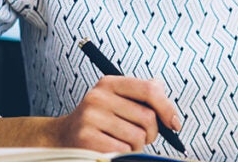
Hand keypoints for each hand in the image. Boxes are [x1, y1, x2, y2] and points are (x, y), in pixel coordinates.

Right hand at [50, 76, 181, 152]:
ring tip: (123, 142)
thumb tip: (171, 113)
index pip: (150, 89)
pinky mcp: (86, 139)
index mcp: (110, 83)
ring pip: (138, 138)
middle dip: (151, 133)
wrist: (63, 137)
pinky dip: (124, 154)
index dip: (167, 108)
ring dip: (137, 146)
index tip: (174, 124)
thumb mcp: (117, 100)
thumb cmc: (101, 119)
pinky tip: (113, 149)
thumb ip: (144, 96)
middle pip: (147, 117)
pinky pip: (123, 151)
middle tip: (142, 136)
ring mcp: (91, 118)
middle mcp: (98, 97)